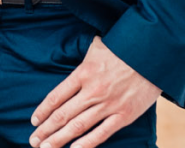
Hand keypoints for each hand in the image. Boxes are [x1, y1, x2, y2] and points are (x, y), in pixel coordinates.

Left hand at [29, 37, 159, 147]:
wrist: (151, 53)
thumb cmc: (123, 47)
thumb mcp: (97, 46)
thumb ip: (83, 58)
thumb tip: (72, 54)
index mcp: (83, 73)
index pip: (56, 96)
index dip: (43, 111)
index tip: (34, 121)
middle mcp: (92, 91)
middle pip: (63, 114)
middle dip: (46, 130)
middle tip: (33, 141)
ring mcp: (108, 104)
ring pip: (78, 126)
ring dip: (60, 139)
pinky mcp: (124, 115)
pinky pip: (102, 133)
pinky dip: (86, 144)